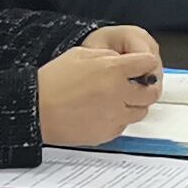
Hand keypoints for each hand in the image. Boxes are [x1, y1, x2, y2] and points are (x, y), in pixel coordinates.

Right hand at [34, 33, 161, 147]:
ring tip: (118, 101)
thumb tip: (122, 60)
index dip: (145, 63)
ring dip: (134, 105)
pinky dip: (119, 119)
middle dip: (146, 87)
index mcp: (113, 69)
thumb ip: (106, 56)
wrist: (37, 109)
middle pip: (151, 92)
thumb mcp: (80, 54)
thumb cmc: (53, 82)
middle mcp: (118, 93)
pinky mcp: (107, 132)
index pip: (148, 63)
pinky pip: (124, 126)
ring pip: (140, 111)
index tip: (143, 66)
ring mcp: (115, 115)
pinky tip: (105, 113)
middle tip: (138, 86)